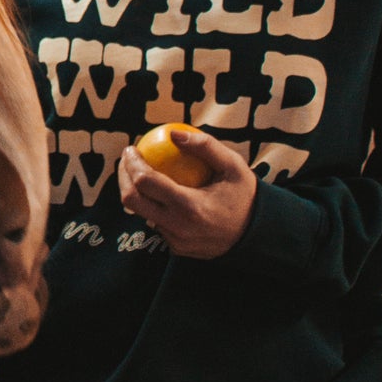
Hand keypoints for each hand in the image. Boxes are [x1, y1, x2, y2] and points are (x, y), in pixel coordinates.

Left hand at [119, 127, 256, 258]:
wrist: (257, 235)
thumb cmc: (245, 195)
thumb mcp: (233, 166)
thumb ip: (205, 146)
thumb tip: (173, 133)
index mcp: (189, 206)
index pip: (145, 182)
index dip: (131, 163)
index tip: (131, 148)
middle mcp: (178, 226)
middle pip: (131, 201)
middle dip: (123, 177)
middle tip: (128, 160)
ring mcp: (175, 240)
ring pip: (141, 214)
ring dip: (136, 192)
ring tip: (140, 172)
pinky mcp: (176, 248)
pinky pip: (156, 224)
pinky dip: (152, 207)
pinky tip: (157, 191)